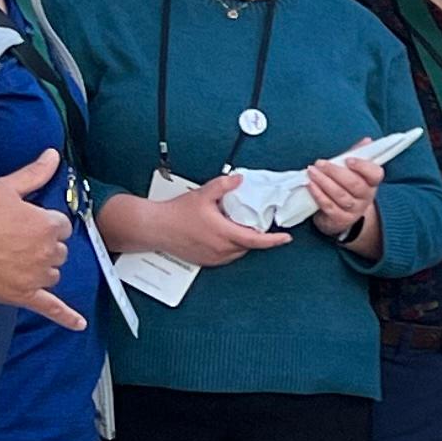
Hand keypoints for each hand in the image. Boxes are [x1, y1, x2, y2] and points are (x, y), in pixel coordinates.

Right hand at [0, 151, 86, 327]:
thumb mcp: (6, 187)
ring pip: (53, 273)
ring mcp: (36, 276)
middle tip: (14, 240)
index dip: (44, 223)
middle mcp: (47, 252)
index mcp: (47, 225)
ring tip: (13, 259)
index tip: (26, 222)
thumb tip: (54, 155)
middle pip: (59, 250)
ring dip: (42, 268)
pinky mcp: (23, 295)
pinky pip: (51, 308)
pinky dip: (66, 317)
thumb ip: (35, 173)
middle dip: (43, 245)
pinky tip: (79, 325)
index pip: (61, 225)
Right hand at [134, 174, 290, 267]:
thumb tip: (239, 179)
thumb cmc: (176, 214)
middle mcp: (221, 249)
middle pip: (248, 245)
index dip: (273, 240)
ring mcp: (214, 257)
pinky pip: (227, 256)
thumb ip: (223, 185)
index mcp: (223, 233)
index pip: (256, 240)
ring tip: (237, 226)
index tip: (285, 238)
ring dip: (242, 241)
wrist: (156, 228)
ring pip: (238, 252)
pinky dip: (231, 247)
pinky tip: (225, 235)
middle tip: (256, 222)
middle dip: (255, 236)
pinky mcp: (207, 261)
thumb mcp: (203, 194)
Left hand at [300, 150, 385, 241]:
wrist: (340, 216)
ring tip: (311, 171)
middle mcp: (366, 197)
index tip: (348, 159)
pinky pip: (329, 205)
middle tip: (320, 163)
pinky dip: (318, 194)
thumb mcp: (353, 171)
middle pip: (354, 184)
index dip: (363, 166)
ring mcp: (354, 210)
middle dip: (335, 172)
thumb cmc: (346, 187)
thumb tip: (367, 141)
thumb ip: (357, 155)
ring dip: (324, 181)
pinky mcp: (340, 219)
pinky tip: (310, 185)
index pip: (375, 174)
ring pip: (340, 195)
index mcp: (371, 183)